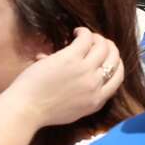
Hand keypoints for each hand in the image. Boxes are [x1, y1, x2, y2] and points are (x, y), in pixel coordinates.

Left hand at [3, 28, 122, 128]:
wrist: (26, 109)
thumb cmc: (42, 111)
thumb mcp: (74, 111)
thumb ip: (85, 97)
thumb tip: (80, 76)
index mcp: (97, 100)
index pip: (118, 77)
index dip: (115, 63)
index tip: (106, 56)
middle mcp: (96, 85)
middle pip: (114, 59)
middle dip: (109, 47)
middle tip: (98, 42)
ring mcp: (85, 71)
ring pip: (103, 47)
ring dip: (97, 37)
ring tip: (84, 35)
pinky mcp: (71, 59)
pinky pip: (86, 39)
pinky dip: (84, 32)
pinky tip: (76, 32)